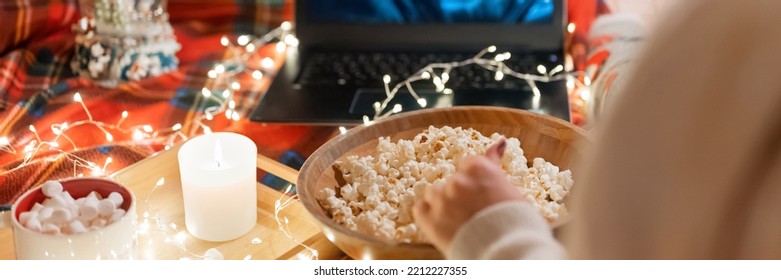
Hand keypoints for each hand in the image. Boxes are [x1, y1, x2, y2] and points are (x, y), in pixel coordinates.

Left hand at [413, 138, 525, 252]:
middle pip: (453, 181)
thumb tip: (500, 141)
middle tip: (474, 214)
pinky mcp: (429, 219)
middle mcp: (458, 180)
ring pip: (434, 193)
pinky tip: (442, 225)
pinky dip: (428, 216)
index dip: (475, 183)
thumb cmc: (515, 222)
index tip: (480, 195)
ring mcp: (441, 199)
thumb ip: (495, 164)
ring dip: (442, 203)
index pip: (468, 165)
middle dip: (460, 195)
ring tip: (458, 221)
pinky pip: (420, 208)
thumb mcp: (509, 188)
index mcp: (479, 168)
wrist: (506, 251)